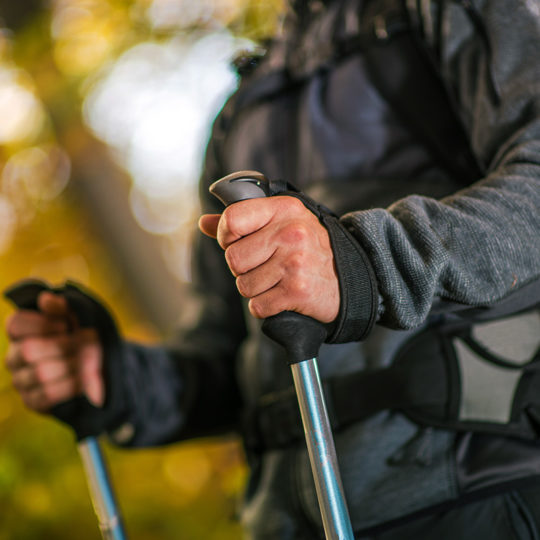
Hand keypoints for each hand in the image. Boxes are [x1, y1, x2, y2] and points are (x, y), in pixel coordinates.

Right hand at [5, 291, 103, 412]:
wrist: (106, 369)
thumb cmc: (88, 339)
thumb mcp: (81, 318)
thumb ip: (64, 307)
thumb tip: (45, 299)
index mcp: (23, 333)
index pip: (15, 323)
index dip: (43, 324)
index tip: (65, 326)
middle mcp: (15, 356)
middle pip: (28, 350)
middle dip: (64, 346)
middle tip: (84, 346)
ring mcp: (21, 380)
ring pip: (40, 373)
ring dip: (72, 366)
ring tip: (90, 363)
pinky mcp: (32, 401)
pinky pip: (46, 394)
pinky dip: (71, 385)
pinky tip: (85, 379)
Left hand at [199, 196, 339, 322]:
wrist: (352, 277)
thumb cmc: (311, 248)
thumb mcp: (284, 222)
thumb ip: (243, 221)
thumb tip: (204, 223)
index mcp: (284, 209)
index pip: (232, 220)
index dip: (226, 236)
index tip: (237, 242)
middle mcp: (290, 233)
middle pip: (233, 259)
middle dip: (244, 268)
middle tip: (267, 266)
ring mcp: (294, 263)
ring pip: (243, 285)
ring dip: (257, 290)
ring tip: (278, 281)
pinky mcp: (297, 291)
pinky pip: (258, 306)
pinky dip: (267, 307)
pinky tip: (283, 296)